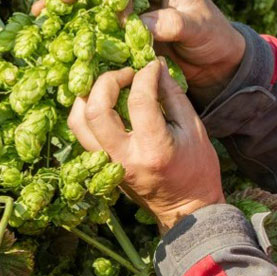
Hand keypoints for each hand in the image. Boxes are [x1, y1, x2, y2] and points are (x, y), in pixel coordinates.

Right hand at [37, 0, 244, 105]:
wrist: (217, 61)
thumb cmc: (214, 39)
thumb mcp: (200, 29)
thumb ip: (173, 24)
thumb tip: (140, 24)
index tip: (117, 19)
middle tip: (58, 4)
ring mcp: (130, 2)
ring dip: (69, 6)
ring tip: (41, 15)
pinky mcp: (123, 23)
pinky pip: (97, 20)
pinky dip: (77, 26)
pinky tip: (52, 32)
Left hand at [68, 59, 223, 231]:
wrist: (187, 209)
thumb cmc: (197, 168)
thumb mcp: (194, 128)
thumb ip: (172, 95)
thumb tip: (154, 67)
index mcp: (153, 148)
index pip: (139, 101)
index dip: (143, 75)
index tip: (150, 66)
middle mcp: (124, 157)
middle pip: (96, 110)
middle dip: (108, 80)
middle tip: (126, 73)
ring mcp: (108, 164)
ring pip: (78, 122)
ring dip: (88, 96)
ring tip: (108, 85)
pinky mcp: (101, 166)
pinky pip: (81, 134)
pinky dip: (86, 112)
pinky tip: (102, 101)